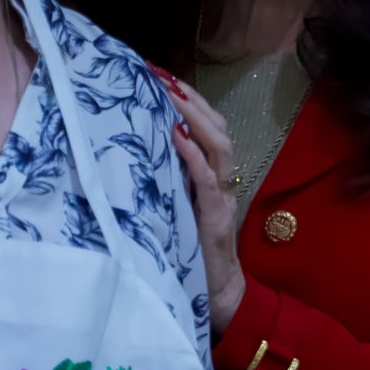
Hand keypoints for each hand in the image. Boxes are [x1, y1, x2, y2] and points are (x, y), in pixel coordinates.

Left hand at [154, 67, 245, 332]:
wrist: (219, 294)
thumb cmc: (195, 253)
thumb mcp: (180, 208)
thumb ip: (172, 181)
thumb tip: (145, 150)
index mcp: (214, 177)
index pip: (210, 129)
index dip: (191, 102)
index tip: (164, 77)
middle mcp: (224, 181)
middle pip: (217, 128)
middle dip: (192, 100)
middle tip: (164, 75)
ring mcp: (223, 197)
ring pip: (219, 146)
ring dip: (195, 118)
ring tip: (172, 95)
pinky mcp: (215, 216)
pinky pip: (208, 179)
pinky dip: (194, 155)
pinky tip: (178, 137)